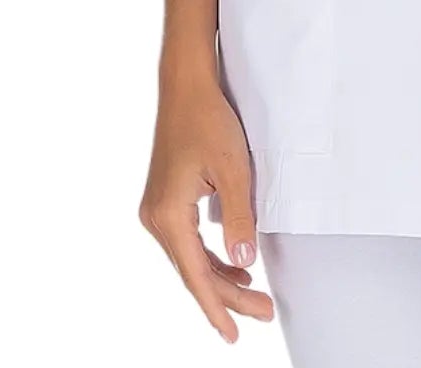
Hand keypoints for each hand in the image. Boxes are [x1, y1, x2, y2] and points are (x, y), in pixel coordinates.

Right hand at [139, 74, 275, 342]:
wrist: (186, 86)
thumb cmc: (209, 120)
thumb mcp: (233, 169)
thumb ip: (239, 218)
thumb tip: (244, 263)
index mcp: (169, 216)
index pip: (195, 276)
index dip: (217, 307)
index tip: (234, 334)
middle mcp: (156, 219)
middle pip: (194, 272)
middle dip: (228, 296)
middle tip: (264, 313)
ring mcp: (157, 210)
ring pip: (191, 258)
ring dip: (221, 278)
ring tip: (254, 296)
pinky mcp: (165, 200)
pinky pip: (188, 241)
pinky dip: (210, 257)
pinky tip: (233, 264)